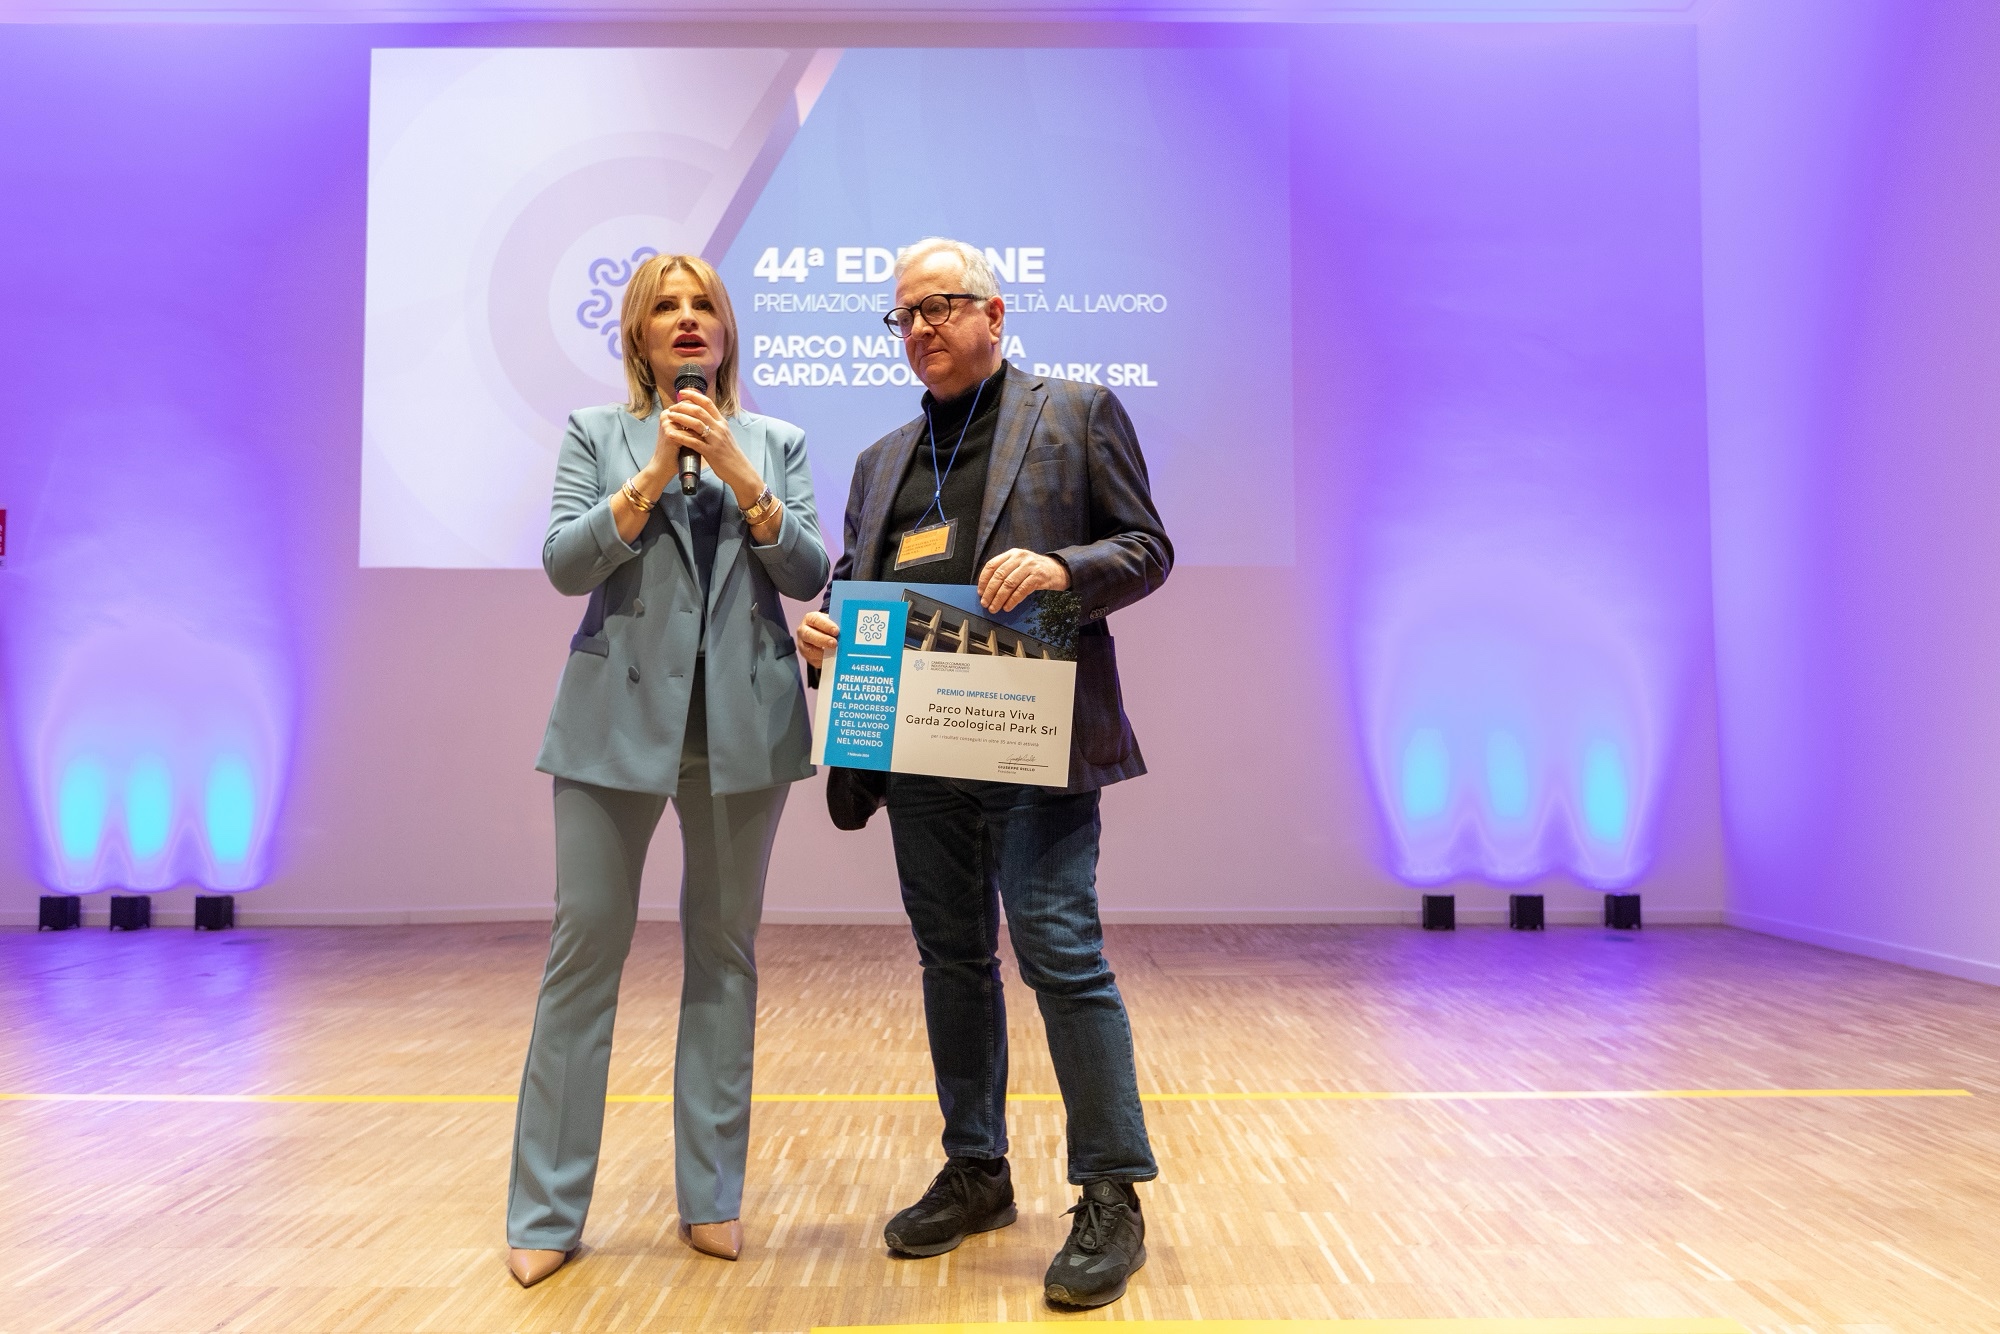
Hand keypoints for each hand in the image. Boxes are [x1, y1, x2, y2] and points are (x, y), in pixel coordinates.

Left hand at [655, 390, 762, 504]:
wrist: (740, 471)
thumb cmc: (730, 454)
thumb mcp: (725, 436)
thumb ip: (714, 426)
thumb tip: (702, 418)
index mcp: (722, 423)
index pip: (708, 403)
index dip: (694, 395)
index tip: (682, 392)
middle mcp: (719, 428)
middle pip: (699, 411)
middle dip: (683, 407)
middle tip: (672, 407)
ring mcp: (715, 440)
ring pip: (696, 424)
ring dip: (680, 418)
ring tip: (669, 416)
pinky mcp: (711, 452)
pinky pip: (693, 442)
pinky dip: (680, 437)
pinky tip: (670, 434)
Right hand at [798, 610, 839, 668]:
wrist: (819, 633)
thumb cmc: (827, 626)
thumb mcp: (830, 621)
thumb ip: (836, 624)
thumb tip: (847, 630)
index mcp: (809, 619)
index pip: (815, 620)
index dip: (826, 625)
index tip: (836, 631)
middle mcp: (803, 631)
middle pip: (809, 635)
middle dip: (822, 640)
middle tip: (834, 643)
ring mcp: (803, 644)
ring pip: (809, 650)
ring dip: (822, 653)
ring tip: (834, 653)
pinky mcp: (806, 656)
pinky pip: (814, 660)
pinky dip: (823, 661)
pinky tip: (832, 659)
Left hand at [977, 549, 1069, 612]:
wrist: (1058, 570)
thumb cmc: (1035, 570)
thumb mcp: (1020, 565)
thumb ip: (1006, 571)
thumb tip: (988, 590)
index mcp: (1012, 554)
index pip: (992, 565)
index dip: (984, 580)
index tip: (980, 592)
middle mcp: (1020, 557)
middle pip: (999, 575)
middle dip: (990, 592)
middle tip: (985, 603)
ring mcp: (1030, 566)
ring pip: (1009, 584)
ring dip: (999, 598)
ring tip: (994, 607)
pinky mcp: (1038, 577)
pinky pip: (1021, 590)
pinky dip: (1012, 600)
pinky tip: (1007, 607)